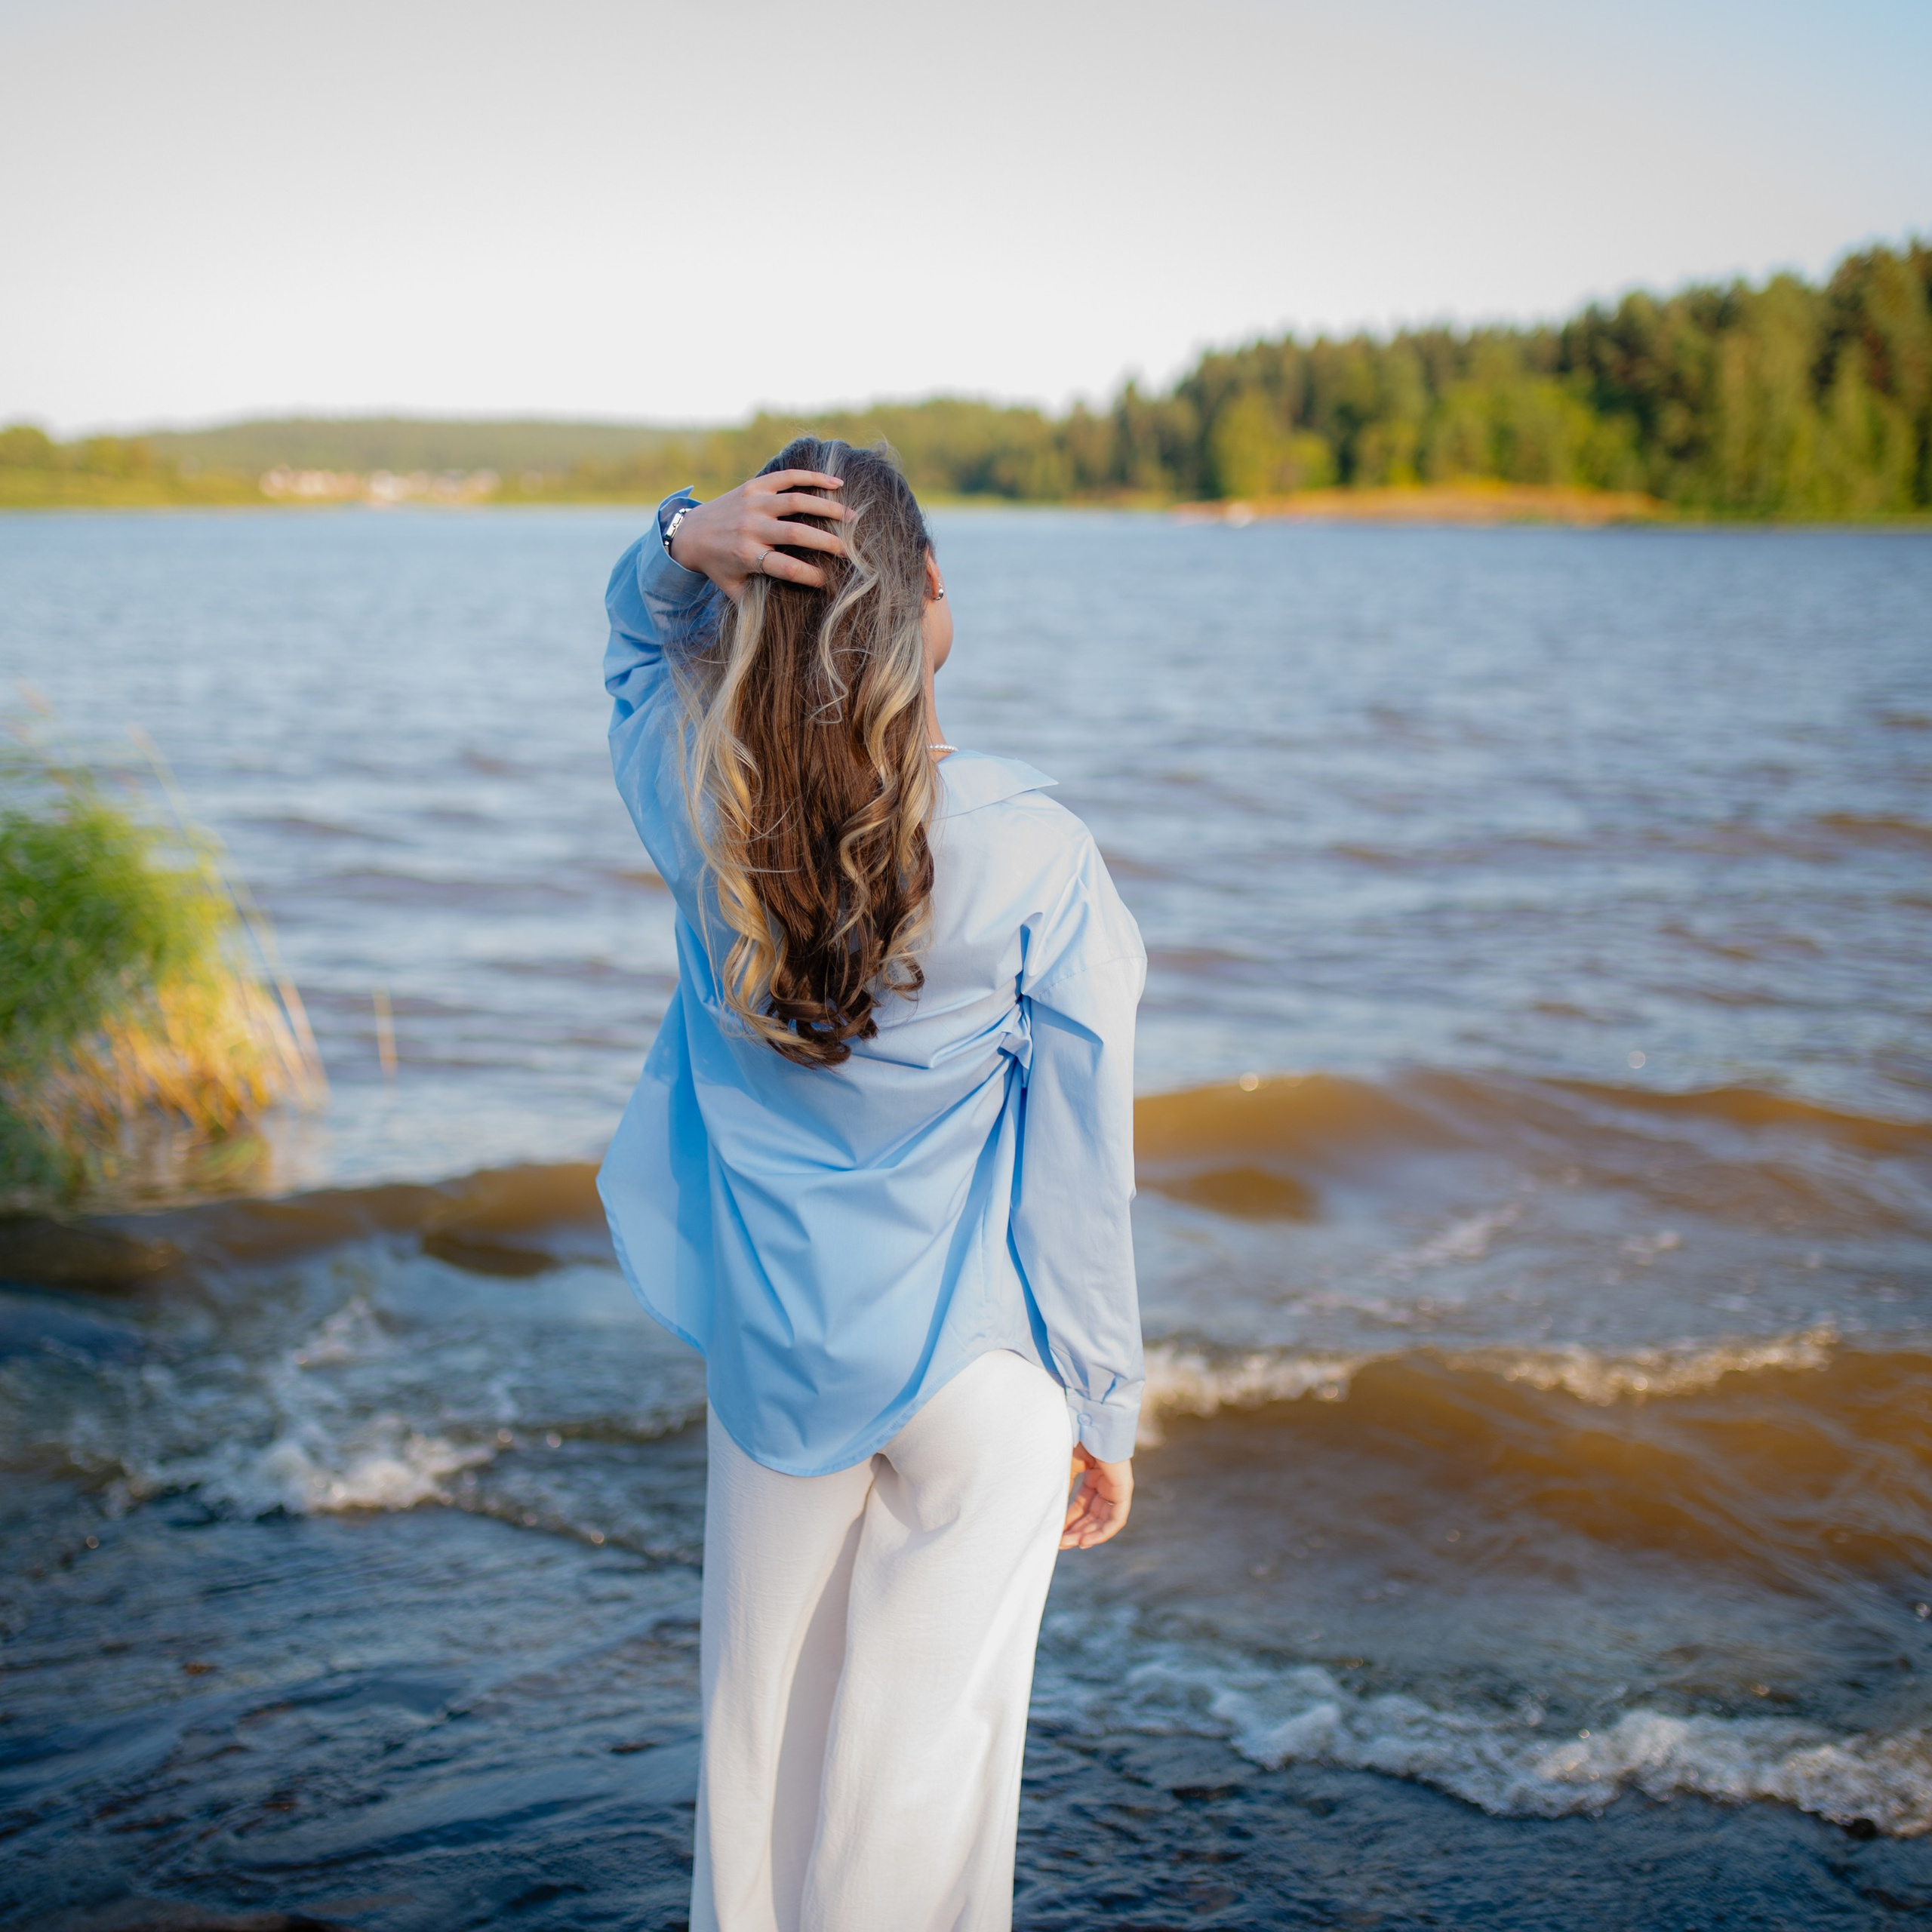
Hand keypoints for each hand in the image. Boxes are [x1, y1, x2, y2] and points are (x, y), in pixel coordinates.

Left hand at [667, 469, 845, 600]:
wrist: (690, 533)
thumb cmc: (718, 566)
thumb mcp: (733, 589)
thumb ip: (756, 603)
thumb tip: (783, 622)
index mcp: (747, 556)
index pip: (787, 568)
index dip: (811, 577)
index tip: (828, 582)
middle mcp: (751, 528)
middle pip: (797, 534)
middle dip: (828, 542)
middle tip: (849, 551)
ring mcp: (753, 503)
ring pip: (797, 501)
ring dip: (828, 508)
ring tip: (852, 517)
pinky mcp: (754, 485)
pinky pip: (787, 477)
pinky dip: (813, 477)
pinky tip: (837, 483)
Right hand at [1061, 1446, 1132, 1549]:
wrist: (1091, 1421)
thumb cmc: (1077, 1439)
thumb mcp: (1066, 1470)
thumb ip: (1063, 1492)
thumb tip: (1053, 1516)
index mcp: (1092, 1476)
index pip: (1082, 1506)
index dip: (1069, 1521)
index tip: (1055, 1535)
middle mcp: (1105, 1483)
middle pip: (1092, 1516)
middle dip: (1076, 1531)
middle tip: (1060, 1544)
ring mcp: (1116, 1487)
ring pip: (1104, 1520)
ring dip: (1088, 1535)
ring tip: (1070, 1544)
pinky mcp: (1123, 1489)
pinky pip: (1117, 1518)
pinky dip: (1103, 1532)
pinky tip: (1086, 1540)